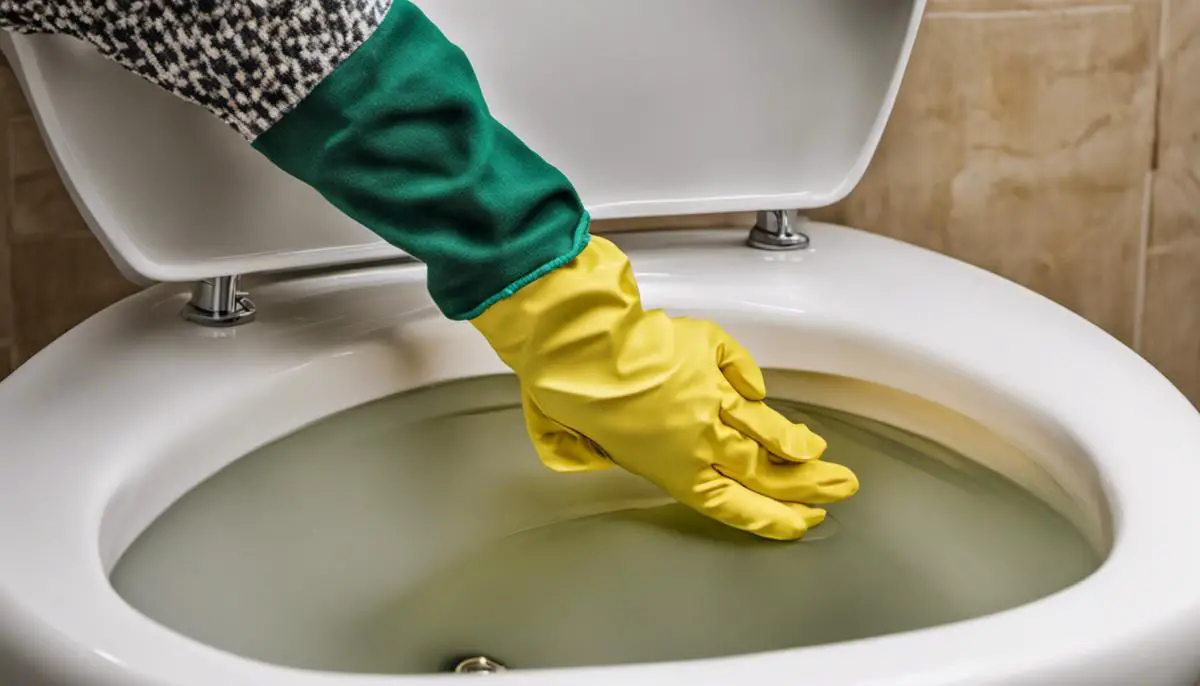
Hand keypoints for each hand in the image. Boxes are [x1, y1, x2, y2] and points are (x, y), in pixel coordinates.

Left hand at [471, 235, 858, 539]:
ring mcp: (712, 395)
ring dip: (795, 441)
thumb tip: (625, 450)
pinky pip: (740, 369)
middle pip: (765, 469)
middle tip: (840, 487)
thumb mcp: (578, 447)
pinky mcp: (710, 353)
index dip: (775, 515)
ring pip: (763, 424)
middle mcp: (703, 438)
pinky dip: (753, 381)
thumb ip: (609, 457)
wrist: (582, 348)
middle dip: (808, 484)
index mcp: (676, 470)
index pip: (737, 503)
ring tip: (819, 452)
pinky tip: (764, 393)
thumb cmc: (570, 399)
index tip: (804, 520)